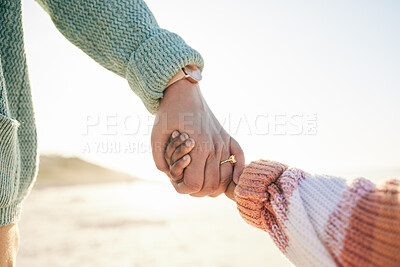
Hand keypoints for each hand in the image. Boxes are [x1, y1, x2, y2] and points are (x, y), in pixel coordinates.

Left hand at [151, 79, 243, 196]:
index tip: (176, 182)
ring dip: (214, 185)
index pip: (194, 185)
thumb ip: (161, 161)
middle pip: (212, 186)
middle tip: (187, 183)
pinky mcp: (228, 136)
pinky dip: (238, 171)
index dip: (182, 189)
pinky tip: (233, 179)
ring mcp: (223, 142)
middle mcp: (214, 147)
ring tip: (201, 179)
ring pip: (226, 178)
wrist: (183, 91)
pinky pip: (240, 157)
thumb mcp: (156, 137)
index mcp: (197, 147)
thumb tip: (171, 177)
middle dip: (197, 191)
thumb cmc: (168, 113)